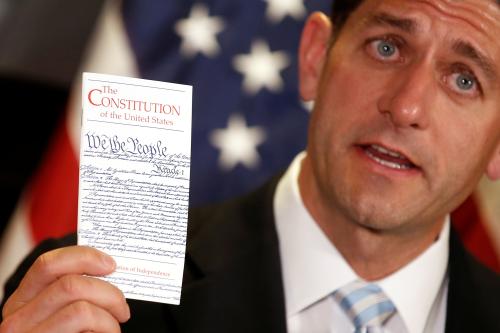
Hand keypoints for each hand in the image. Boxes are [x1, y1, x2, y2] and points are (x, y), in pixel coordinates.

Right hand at [0, 246, 129, 332]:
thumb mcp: (59, 313)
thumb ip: (74, 292)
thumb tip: (107, 268)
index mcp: (23, 300)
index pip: (48, 264)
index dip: (84, 257)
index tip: (111, 264)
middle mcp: (17, 319)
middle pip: (70, 284)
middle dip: (109, 291)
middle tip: (123, 306)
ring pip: (81, 306)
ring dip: (110, 313)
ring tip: (116, 324)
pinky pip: (85, 323)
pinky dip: (107, 327)